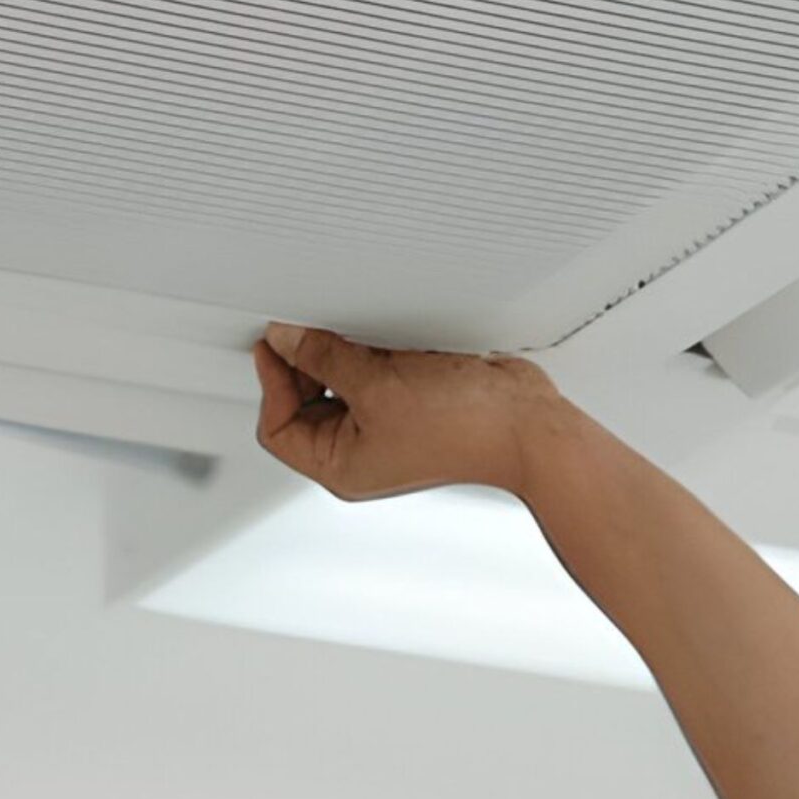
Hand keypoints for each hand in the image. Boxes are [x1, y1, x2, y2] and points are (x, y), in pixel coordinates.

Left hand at [251, 322, 580, 500]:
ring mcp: (385, 429)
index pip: (276, 427)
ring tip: (356, 340)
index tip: (273, 344)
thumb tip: (286, 339)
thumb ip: (322, 357)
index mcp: (340, 467)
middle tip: (309, 331)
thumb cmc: (464, 427)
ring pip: (336, 386)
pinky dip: (368, 355)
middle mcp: (359, 453)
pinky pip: (371, 376)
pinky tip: (383, 341)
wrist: (527, 423)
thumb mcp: (375, 384)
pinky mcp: (410, 405)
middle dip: (304, 366)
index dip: (271, 383)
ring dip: (338, 356)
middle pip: (302, 404)